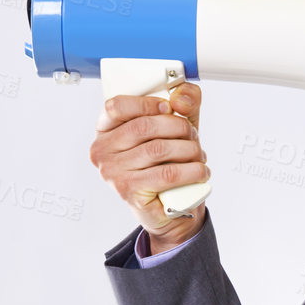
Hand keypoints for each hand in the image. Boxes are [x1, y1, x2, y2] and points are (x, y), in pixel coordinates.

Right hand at [90, 82, 207, 250]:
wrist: (169, 209)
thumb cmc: (166, 165)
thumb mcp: (174, 130)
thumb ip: (182, 105)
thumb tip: (182, 96)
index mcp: (105, 132)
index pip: (116, 106)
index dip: (146, 103)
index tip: (169, 108)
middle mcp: (103, 152)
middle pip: (143, 127)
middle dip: (178, 127)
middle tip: (194, 136)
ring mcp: (114, 174)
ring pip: (159, 150)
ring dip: (189, 150)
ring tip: (199, 155)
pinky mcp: (131, 193)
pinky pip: (168, 174)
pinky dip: (191, 171)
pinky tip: (200, 171)